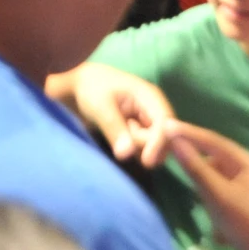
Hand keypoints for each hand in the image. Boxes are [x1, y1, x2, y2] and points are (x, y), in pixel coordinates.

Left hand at [56, 64, 175, 165]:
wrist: (81, 88)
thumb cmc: (91, 89)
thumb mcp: (100, 105)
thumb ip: (114, 128)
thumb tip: (126, 154)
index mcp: (151, 96)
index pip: (166, 124)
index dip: (161, 143)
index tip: (146, 161)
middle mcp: (156, 111)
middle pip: (165, 139)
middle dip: (145, 144)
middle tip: (122, 131)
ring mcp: (150, 123)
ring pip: (156, 148)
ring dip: (138, 148)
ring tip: (118, 130)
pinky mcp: (143, 134)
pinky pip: (146, 150)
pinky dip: (134, 150)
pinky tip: (121, 137)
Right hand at [165, 120, 248, 249]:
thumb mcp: (217, 195)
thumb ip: (195, 168)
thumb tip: (175, 137)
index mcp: (247, 163)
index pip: (213, 141)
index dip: (189, 133)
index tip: (166, 127)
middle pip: (220, 163)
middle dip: (201, 171)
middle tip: (181, 169)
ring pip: (225, 187)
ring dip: (212, 197)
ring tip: (206, 212)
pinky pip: (232, 206)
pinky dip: (222, 214)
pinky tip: (222, 234)